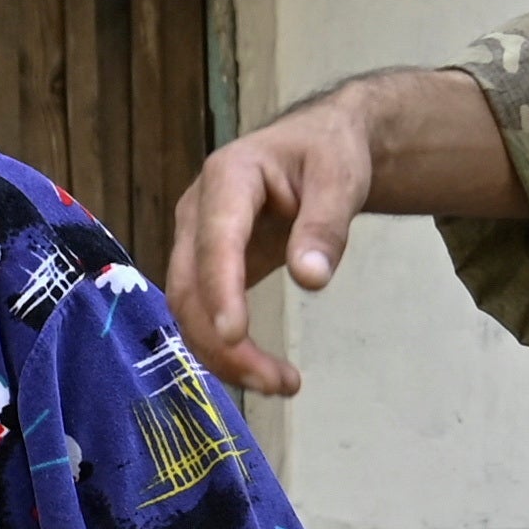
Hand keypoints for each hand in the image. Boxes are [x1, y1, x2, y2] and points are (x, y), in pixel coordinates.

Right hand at [167, 103, 378, 399]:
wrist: (319, 144)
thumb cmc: (328, 152)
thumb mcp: (340, 178)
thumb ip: (326, 225)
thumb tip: (311, 279)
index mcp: (228, 177)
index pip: (216, 240)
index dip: (221, 289)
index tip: (236, 335)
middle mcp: (198, 212)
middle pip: (189, 286)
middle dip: (222, 343)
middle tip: (277, 383)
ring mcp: (197, 241)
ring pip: (188, 309)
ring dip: (223, 355)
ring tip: (280, 384)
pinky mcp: (208, 266)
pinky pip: (203, 313)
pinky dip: (226, 348)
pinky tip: (263, 370)